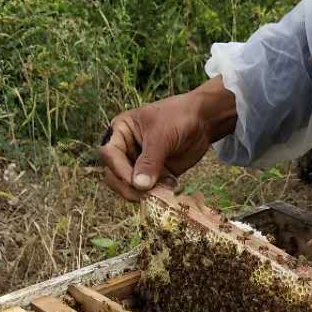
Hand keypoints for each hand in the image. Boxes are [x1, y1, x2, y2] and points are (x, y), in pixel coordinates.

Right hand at [100, 78, 236, 201]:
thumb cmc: (178, 118)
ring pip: (129, 187)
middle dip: (129, 187)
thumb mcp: (162, 136)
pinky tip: (173, 185)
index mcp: (120, 132)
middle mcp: (125, 150)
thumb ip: (150, 160)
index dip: (119, 170)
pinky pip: (148, 190)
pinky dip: (158, 193)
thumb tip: (139, 186)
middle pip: (114, 175)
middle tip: (148, 193)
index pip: (109, 154)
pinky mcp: (153, 175)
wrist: (202, 120)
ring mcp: (138, 164)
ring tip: (165, 188)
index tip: (135, 182)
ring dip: (144, 193)